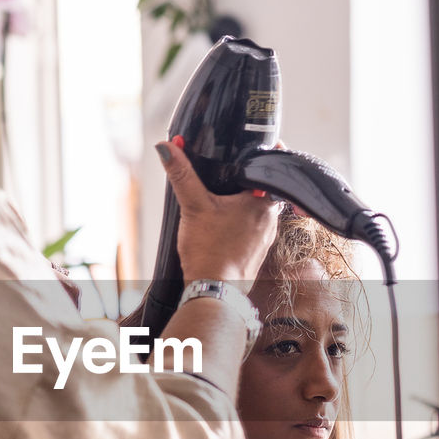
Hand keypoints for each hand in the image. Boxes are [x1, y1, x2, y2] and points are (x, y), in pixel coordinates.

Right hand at [156, 141, 279, 283]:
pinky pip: (251, 228)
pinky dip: (239, 222)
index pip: (269, 167)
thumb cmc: (210, 251)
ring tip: (220, 197)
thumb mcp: (193, 206)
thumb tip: (168, 147)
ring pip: (257, 208)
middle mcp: (270, 218)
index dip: (260, 154)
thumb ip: (182, 174)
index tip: (248, 147)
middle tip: (225, 170)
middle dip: (244, 179)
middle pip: (262, 187)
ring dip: (242, 202)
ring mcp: (266, 237)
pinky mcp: (256, 252)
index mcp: (263, 201)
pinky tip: (222, 224)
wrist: (215, 292)